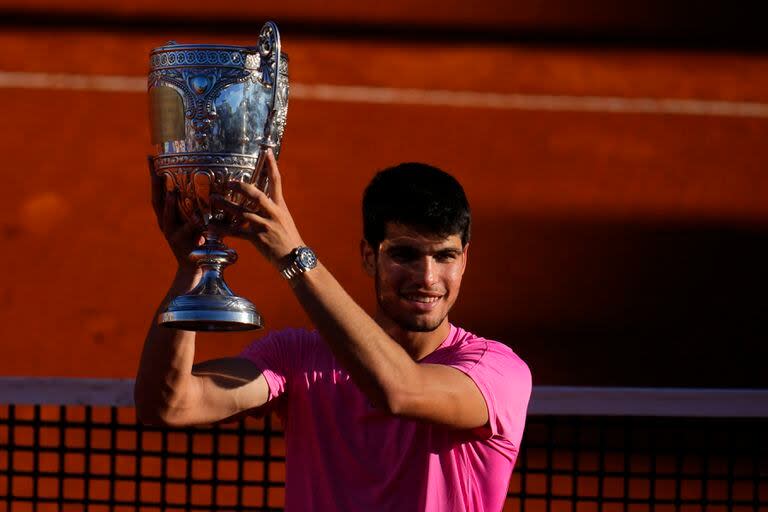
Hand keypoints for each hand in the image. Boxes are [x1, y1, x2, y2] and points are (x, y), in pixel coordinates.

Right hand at [148, 157, 203, 272]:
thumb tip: (218, 183)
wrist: (197, 269)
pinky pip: (186, 234)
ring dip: (169, 205)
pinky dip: (191, 226)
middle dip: (155, 184)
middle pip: (157, 200)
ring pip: (167, 217)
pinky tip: (197, 219)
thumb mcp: (200, 220)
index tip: (152, 156)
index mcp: (168, 215)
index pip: (159, 191)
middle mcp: (166, 223)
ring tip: (171, 192)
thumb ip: (204, 205)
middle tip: (155, 166)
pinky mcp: (182, 246)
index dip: (155, 175)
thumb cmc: (201, 241)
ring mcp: (172, 235)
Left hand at [211, 149, 303, 268]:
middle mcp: (273, 213)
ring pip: (243, 213)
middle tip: (228, 182)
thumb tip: (259, 200)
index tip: (267, 151)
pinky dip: (223, 229)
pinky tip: (212, 226)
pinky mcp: (258, 239)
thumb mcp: (284, 219)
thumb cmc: (288, 239)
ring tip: (213, 199)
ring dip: (226, 205)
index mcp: (280, 206)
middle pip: (256, 195)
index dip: (272, 166)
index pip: (276, 182)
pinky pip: (237, 232)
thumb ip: (271, 208)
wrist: (295, 258)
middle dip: (241, 187)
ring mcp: (265, 226)